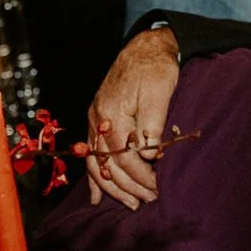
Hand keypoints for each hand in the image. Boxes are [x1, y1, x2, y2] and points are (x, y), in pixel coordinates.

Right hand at [86, 28, 181, 208]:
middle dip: (129, 187)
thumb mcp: (159, 94)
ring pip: (96, 163)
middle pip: (108, 165)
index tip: (158, 189)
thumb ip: (152, 125)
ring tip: (130, 204)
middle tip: (149, 201)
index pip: (124, 157)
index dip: (141, 177)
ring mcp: (94, 120)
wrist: (144, 47)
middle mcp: (98, 120)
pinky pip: (91, 154)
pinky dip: (94, 176)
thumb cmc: (155, 68)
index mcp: (112, 114)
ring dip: (112, 187)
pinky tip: (96, 194)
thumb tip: (148, 155)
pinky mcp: (97, 120)